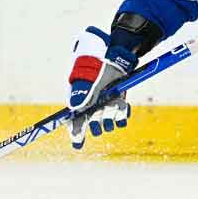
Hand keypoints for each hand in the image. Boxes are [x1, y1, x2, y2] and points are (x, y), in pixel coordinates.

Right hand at [67, 26, 137, 148]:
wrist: (115, 56)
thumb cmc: (97, 65)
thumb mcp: (88, 78)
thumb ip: (82, 93)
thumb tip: (75, 110)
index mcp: (79, 101)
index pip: (74, 122)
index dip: (76, 133)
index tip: (78, 141)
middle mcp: (92, 107)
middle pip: (92, 126)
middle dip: (95, 125)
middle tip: (97, 119)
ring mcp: (106, 106)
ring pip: (108, 124)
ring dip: (111, 116)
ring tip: (113, 103)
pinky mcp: (120, 105)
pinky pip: (122, 119)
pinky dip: (123, 114)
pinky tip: (123, 104)